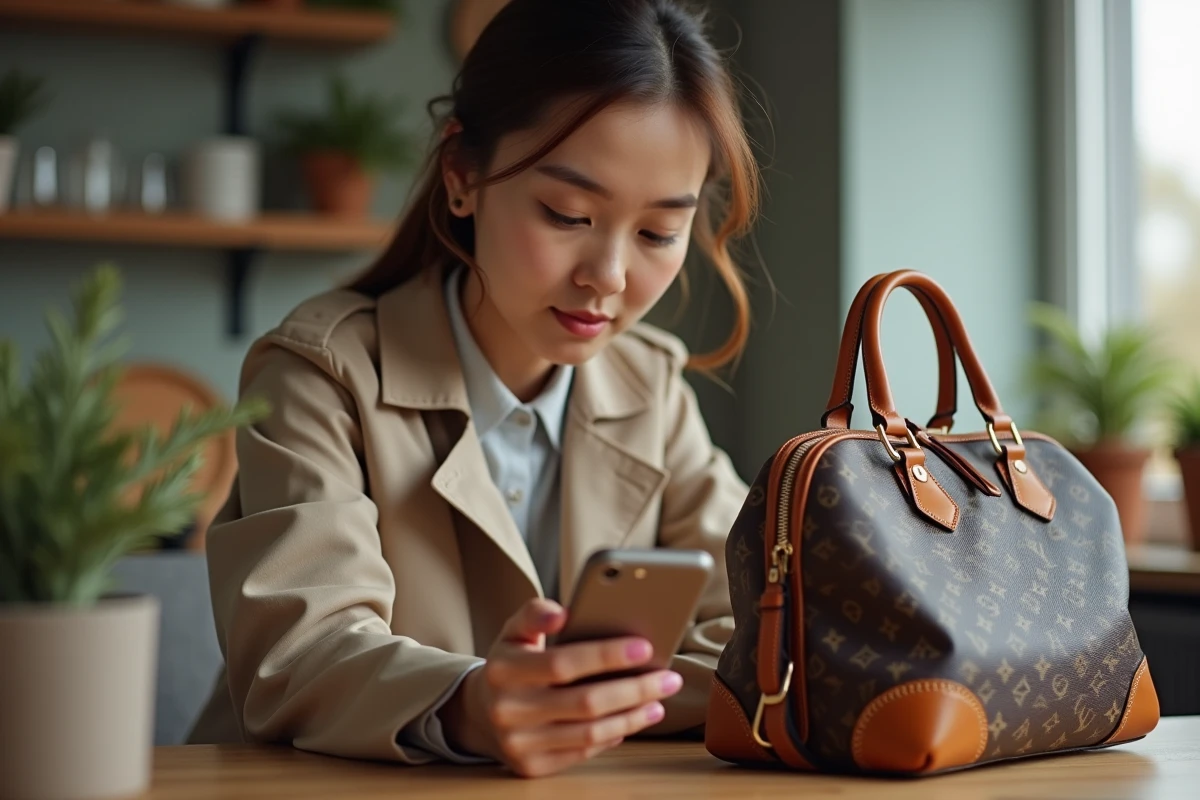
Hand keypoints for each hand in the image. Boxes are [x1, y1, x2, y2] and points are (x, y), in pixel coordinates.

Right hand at [442, 598, 682, 777]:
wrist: (479, 713)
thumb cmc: (510, 665)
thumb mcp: (514, 632)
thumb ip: (535, 612)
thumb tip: (562, 611)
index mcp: (504, 669)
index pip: (563, 662)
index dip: (606, 655)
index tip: (645, 647)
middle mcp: (508, 710)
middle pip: (585, 702)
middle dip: (635, 689)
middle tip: (668, 678)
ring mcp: (519, 743)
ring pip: (590, 732)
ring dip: (632, 716)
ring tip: (657, 701)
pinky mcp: (532, 766)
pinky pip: (583, 752)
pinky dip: (613, 735)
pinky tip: (631, 719)